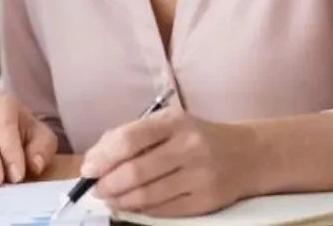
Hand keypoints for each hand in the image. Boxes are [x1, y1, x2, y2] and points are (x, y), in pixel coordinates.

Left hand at [81, 106, 257, 216]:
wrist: (245, 154)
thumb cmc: (192, 137)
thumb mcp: (164, 124)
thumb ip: (128, 136)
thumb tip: (92, 161)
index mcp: (173, 121)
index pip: (129, 139)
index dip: (103, 158)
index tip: (88, 170)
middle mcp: (189, 146)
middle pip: (136, 171)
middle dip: (108, 185)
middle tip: (96, 190)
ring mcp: (200, 175)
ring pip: (148, 195)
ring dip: (122, 201)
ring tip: (111, 199)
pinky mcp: (207, 200)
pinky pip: (165, 211)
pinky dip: (143, 211)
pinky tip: (135, 206)